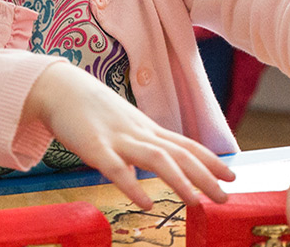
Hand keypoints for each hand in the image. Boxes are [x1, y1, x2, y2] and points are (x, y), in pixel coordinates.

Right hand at [23, 62, 234, 207]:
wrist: (58, 86)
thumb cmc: (90, 109)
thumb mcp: (124, 123)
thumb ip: (142, 141)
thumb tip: (161, 160)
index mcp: (146, 128)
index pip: (186, 144)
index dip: (211, 160)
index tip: (231, 175)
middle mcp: (139, 132)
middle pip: (179, 153)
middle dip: (205, 176)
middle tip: (225, 198)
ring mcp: (118, 138)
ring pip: (156, 158)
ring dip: (179, 180)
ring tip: (195, 201)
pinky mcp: (94, 146)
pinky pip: (116, 168)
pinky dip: (133, 186)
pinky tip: (146, 202)